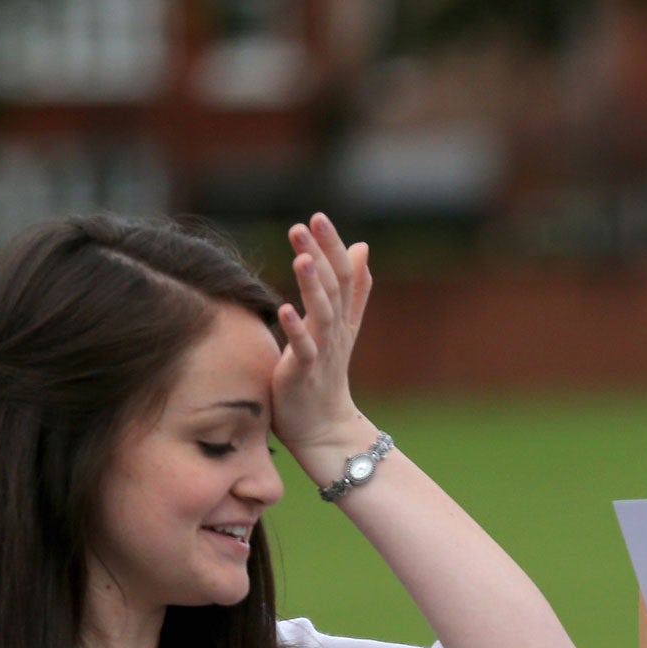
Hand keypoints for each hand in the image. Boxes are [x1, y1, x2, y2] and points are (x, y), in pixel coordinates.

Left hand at [271, 212, 372, 460]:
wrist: (324, 430)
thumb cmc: (324, 376)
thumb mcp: (340, 326)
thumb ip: (351, 289)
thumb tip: (362, 247)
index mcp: (342, 318)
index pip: (344, 276)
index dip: (333, 247)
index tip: (319, 217)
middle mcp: (336, 331)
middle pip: (336, 288)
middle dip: (324, 254)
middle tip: (311, 222)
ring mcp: (323, 353)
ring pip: (323, 314)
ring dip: (314, 286)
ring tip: (302, 258)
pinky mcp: (306, 375)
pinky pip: (304, 350)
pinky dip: (296, 330)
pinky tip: (284, 308)